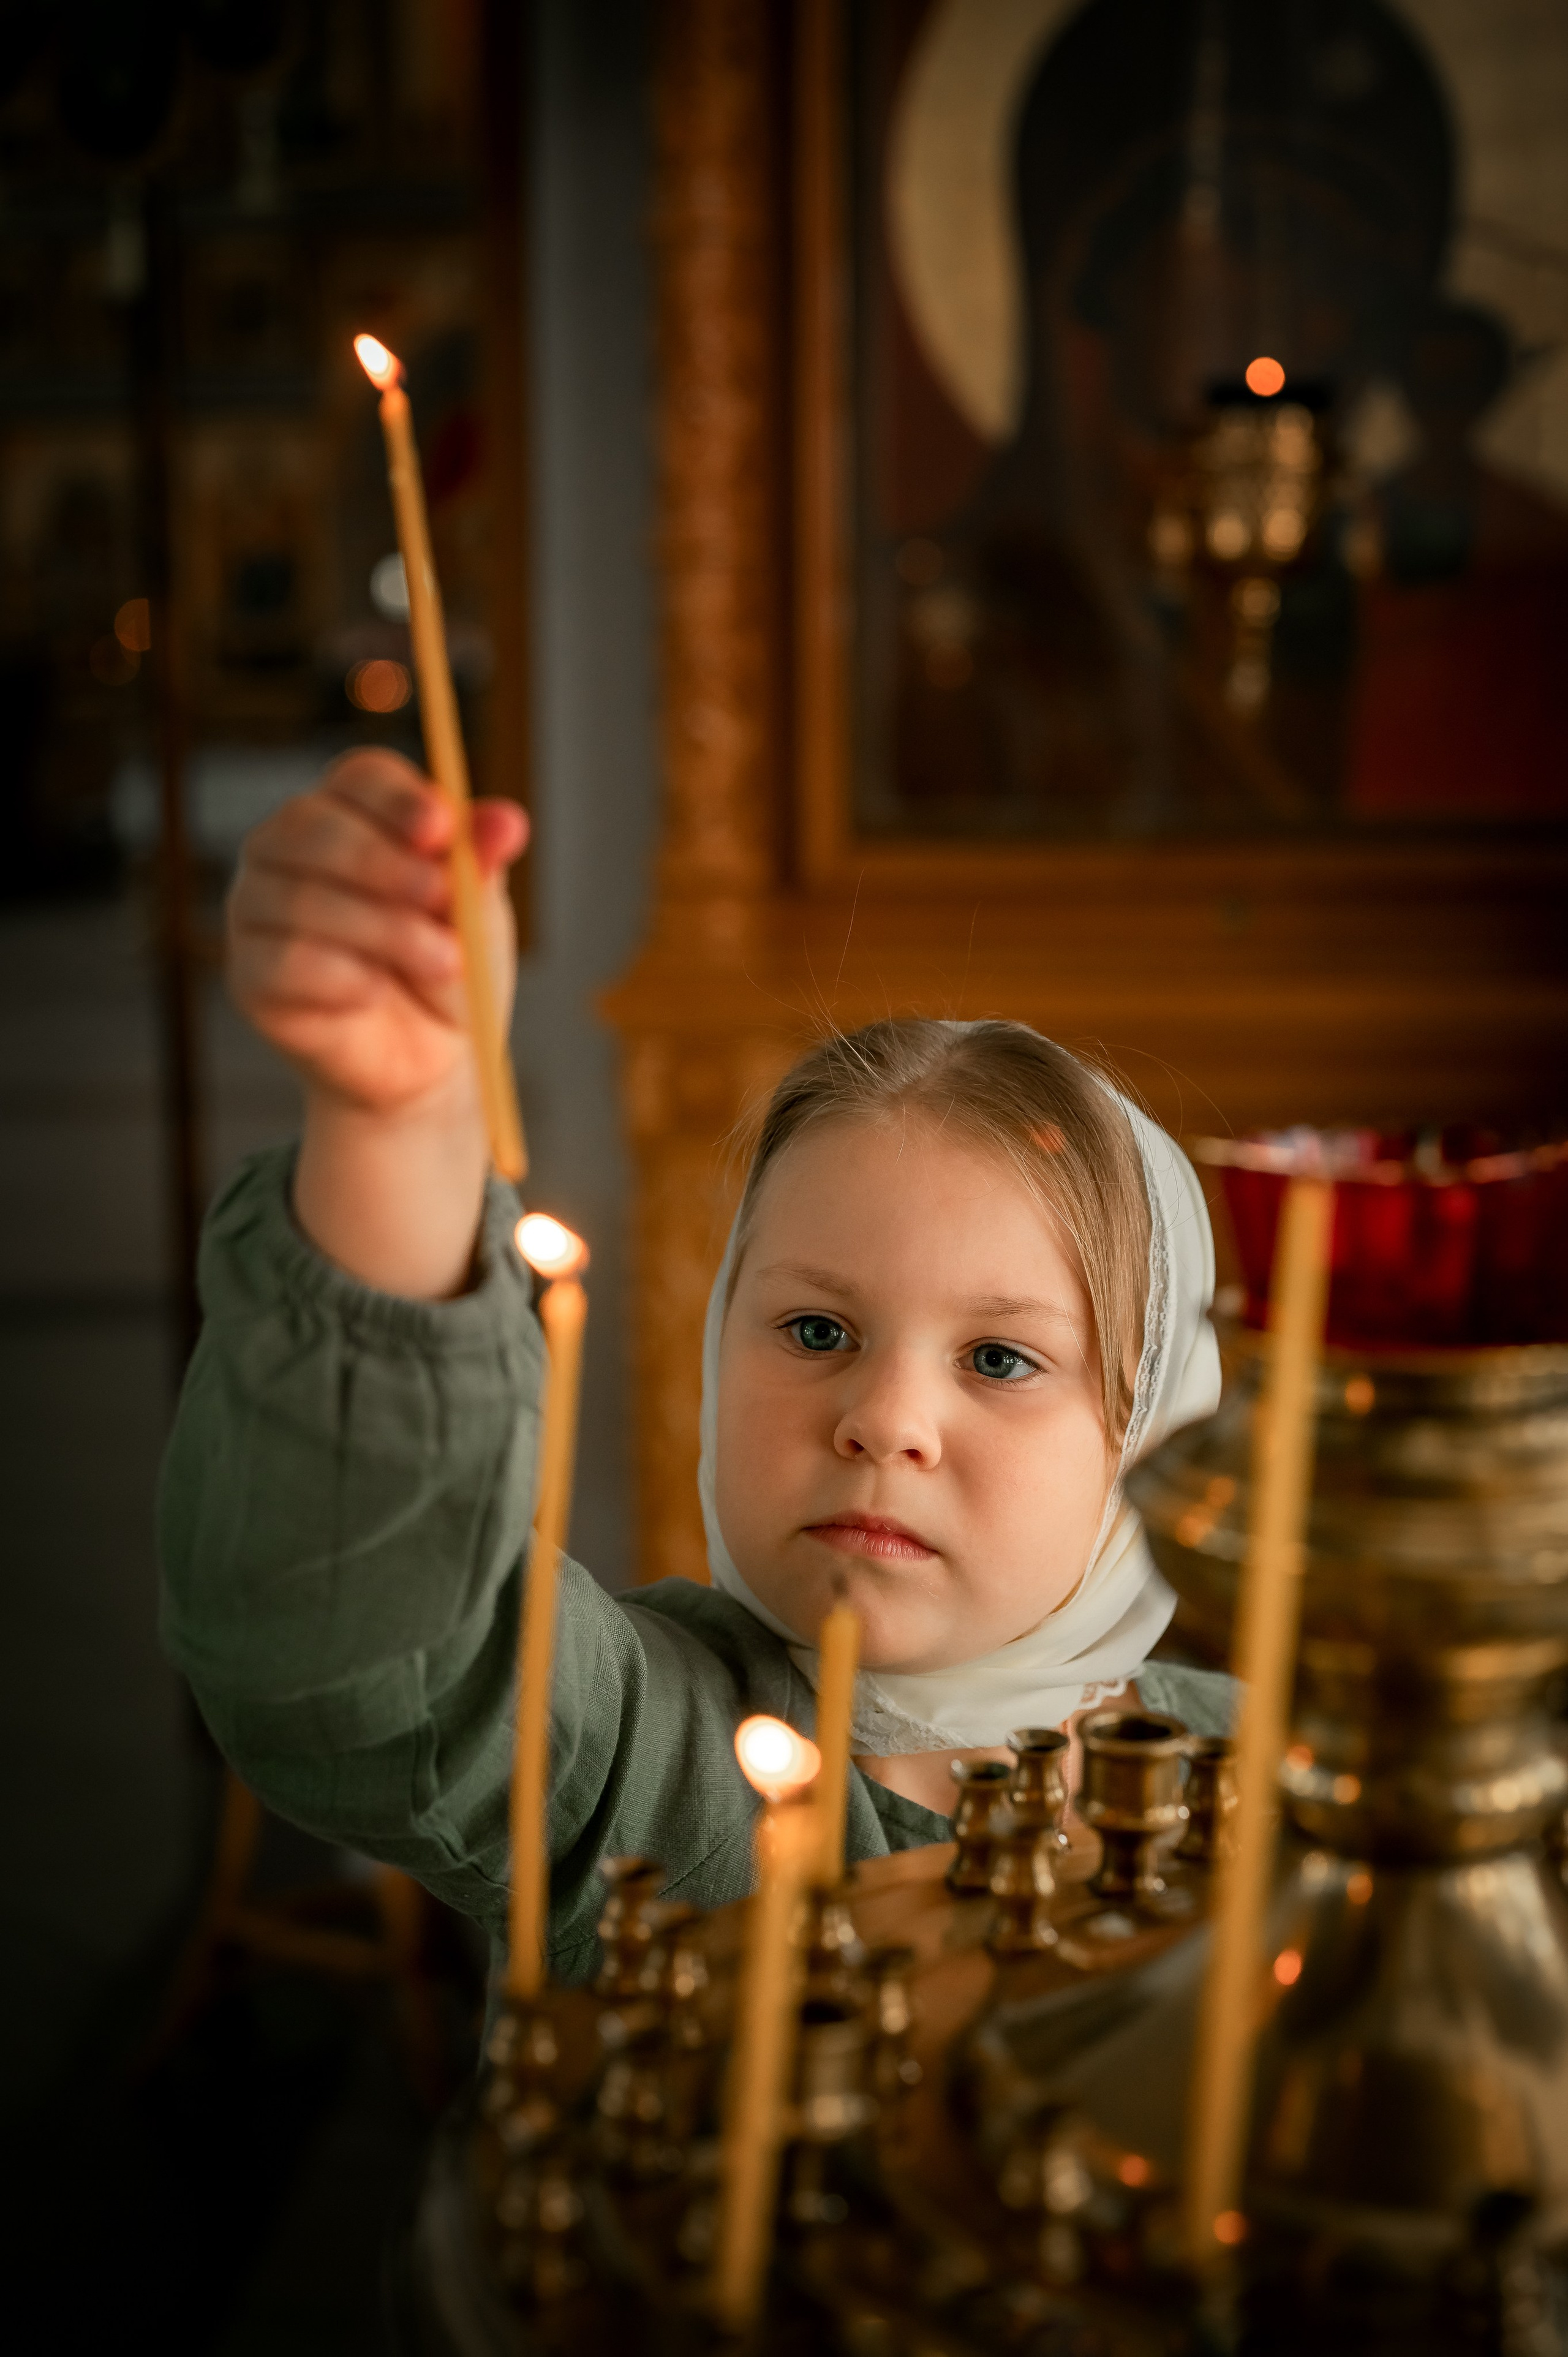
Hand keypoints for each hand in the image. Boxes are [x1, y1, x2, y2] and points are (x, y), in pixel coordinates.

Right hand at [227, 750, 529, 1298]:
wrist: (430, 1059)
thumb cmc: (447, 967)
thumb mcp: (476, 911)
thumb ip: (481, 864)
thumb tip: (508, 822)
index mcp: (350, 813)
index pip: (360, 778)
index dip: (397, 799)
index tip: (442, 830)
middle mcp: (287, 849)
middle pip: (316, 826)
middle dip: (389, 866)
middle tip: (444, 902)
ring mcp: (256, 908)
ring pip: (301, 897)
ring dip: (383, 930)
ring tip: (443, 961)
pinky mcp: (248, 974)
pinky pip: (283, 961)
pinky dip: (342, 976)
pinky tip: (376, 992)